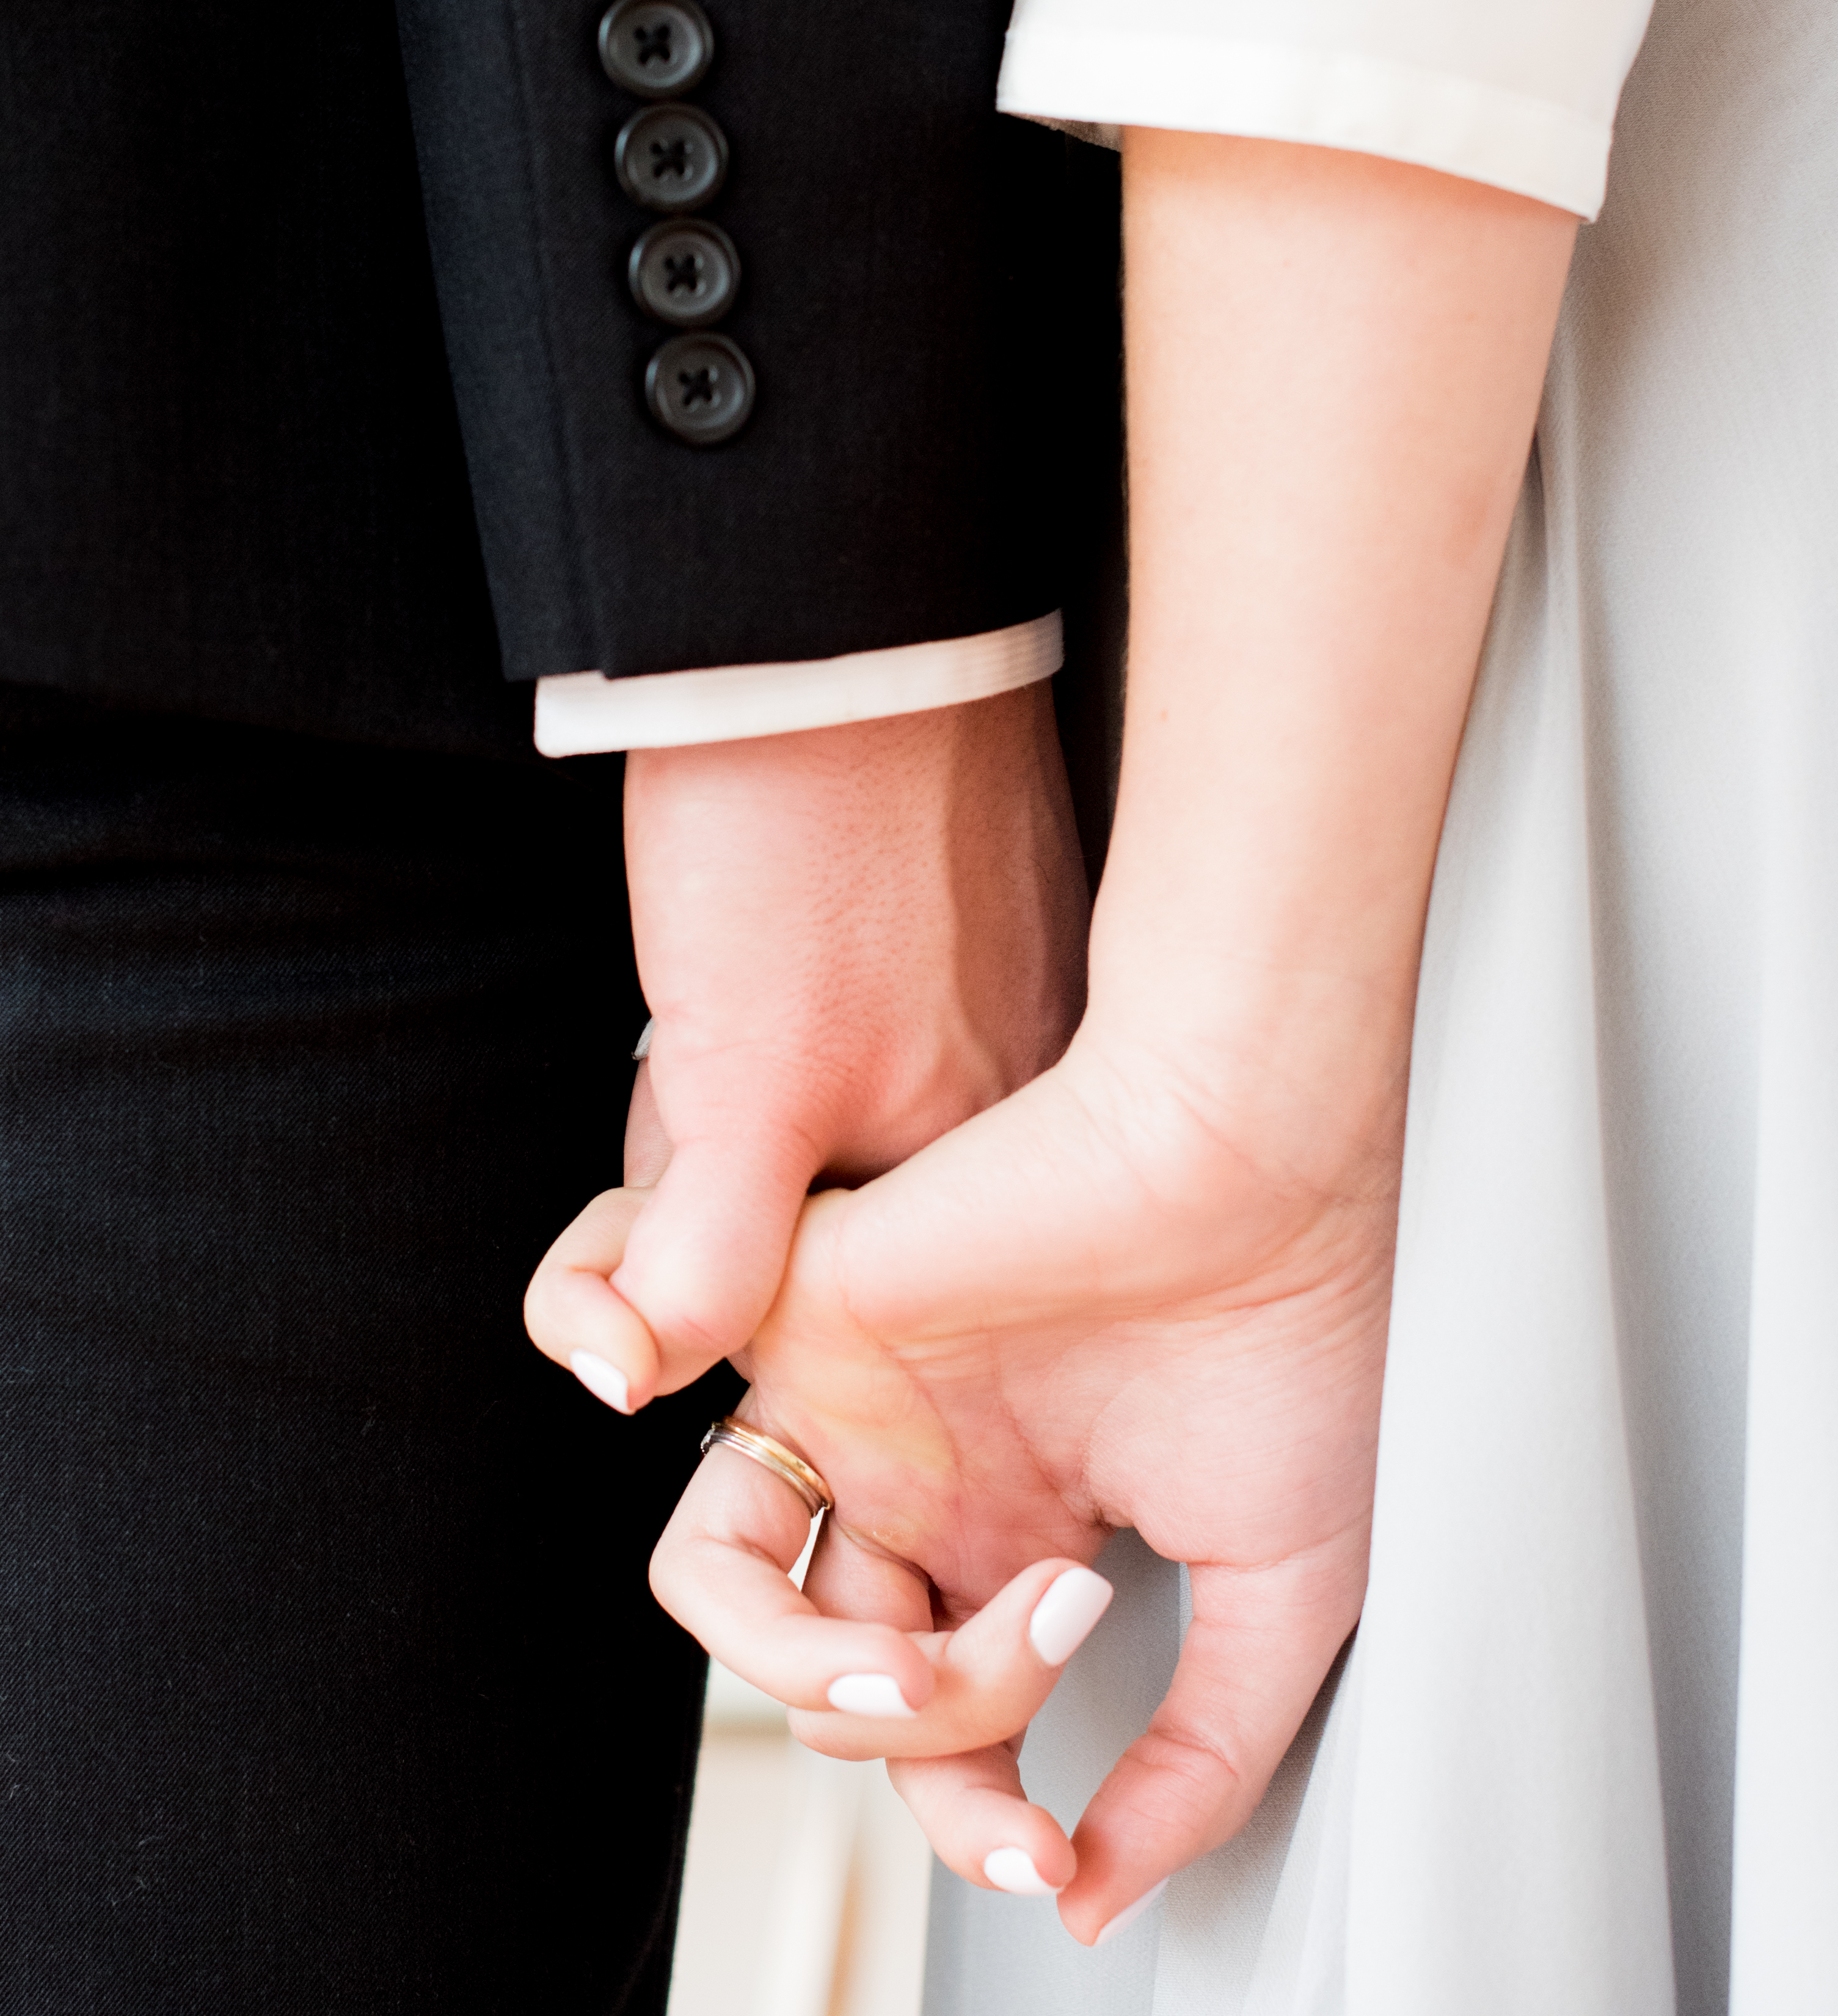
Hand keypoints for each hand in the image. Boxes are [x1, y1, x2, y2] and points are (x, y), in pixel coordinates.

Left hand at [523, 686, 1086, 1406]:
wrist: (831, 631)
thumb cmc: (790, 836)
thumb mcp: (728, 1091)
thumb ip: (696, 1265)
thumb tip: (632, 1383)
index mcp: (985, 1185)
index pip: (813, 1310)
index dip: (703, 1255)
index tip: (671, 1181)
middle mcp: (1026, 1123)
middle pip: (823, 1217)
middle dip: (724, 1159)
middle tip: (705, 1043)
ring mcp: (1022, 1025)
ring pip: (829, 1126)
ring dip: (742, 1080)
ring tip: (732, 978)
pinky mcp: (998, 945)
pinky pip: (860, 1040)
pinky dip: (788, 1013)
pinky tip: (770, 942)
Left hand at [645, 1026, 1400, 1940]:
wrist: (1251, 1163)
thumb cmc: (1303, 1336)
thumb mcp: (1287, 1599)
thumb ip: (1199, 1763)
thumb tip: (1095, 1900)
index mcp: (1048, 1531)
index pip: (974, 1725)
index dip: (1001, 1823)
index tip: (1064, 1864)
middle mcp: (947, 1487)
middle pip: (868, 1705)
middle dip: (944, 1795)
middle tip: (1027, 1814)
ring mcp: (870, 1432)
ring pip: (773, 1639)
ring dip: (859, 1715)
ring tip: (945, 1682)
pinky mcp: (800, 1373)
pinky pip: (715, 1553)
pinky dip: (769, 1637)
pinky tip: (892, 1640)